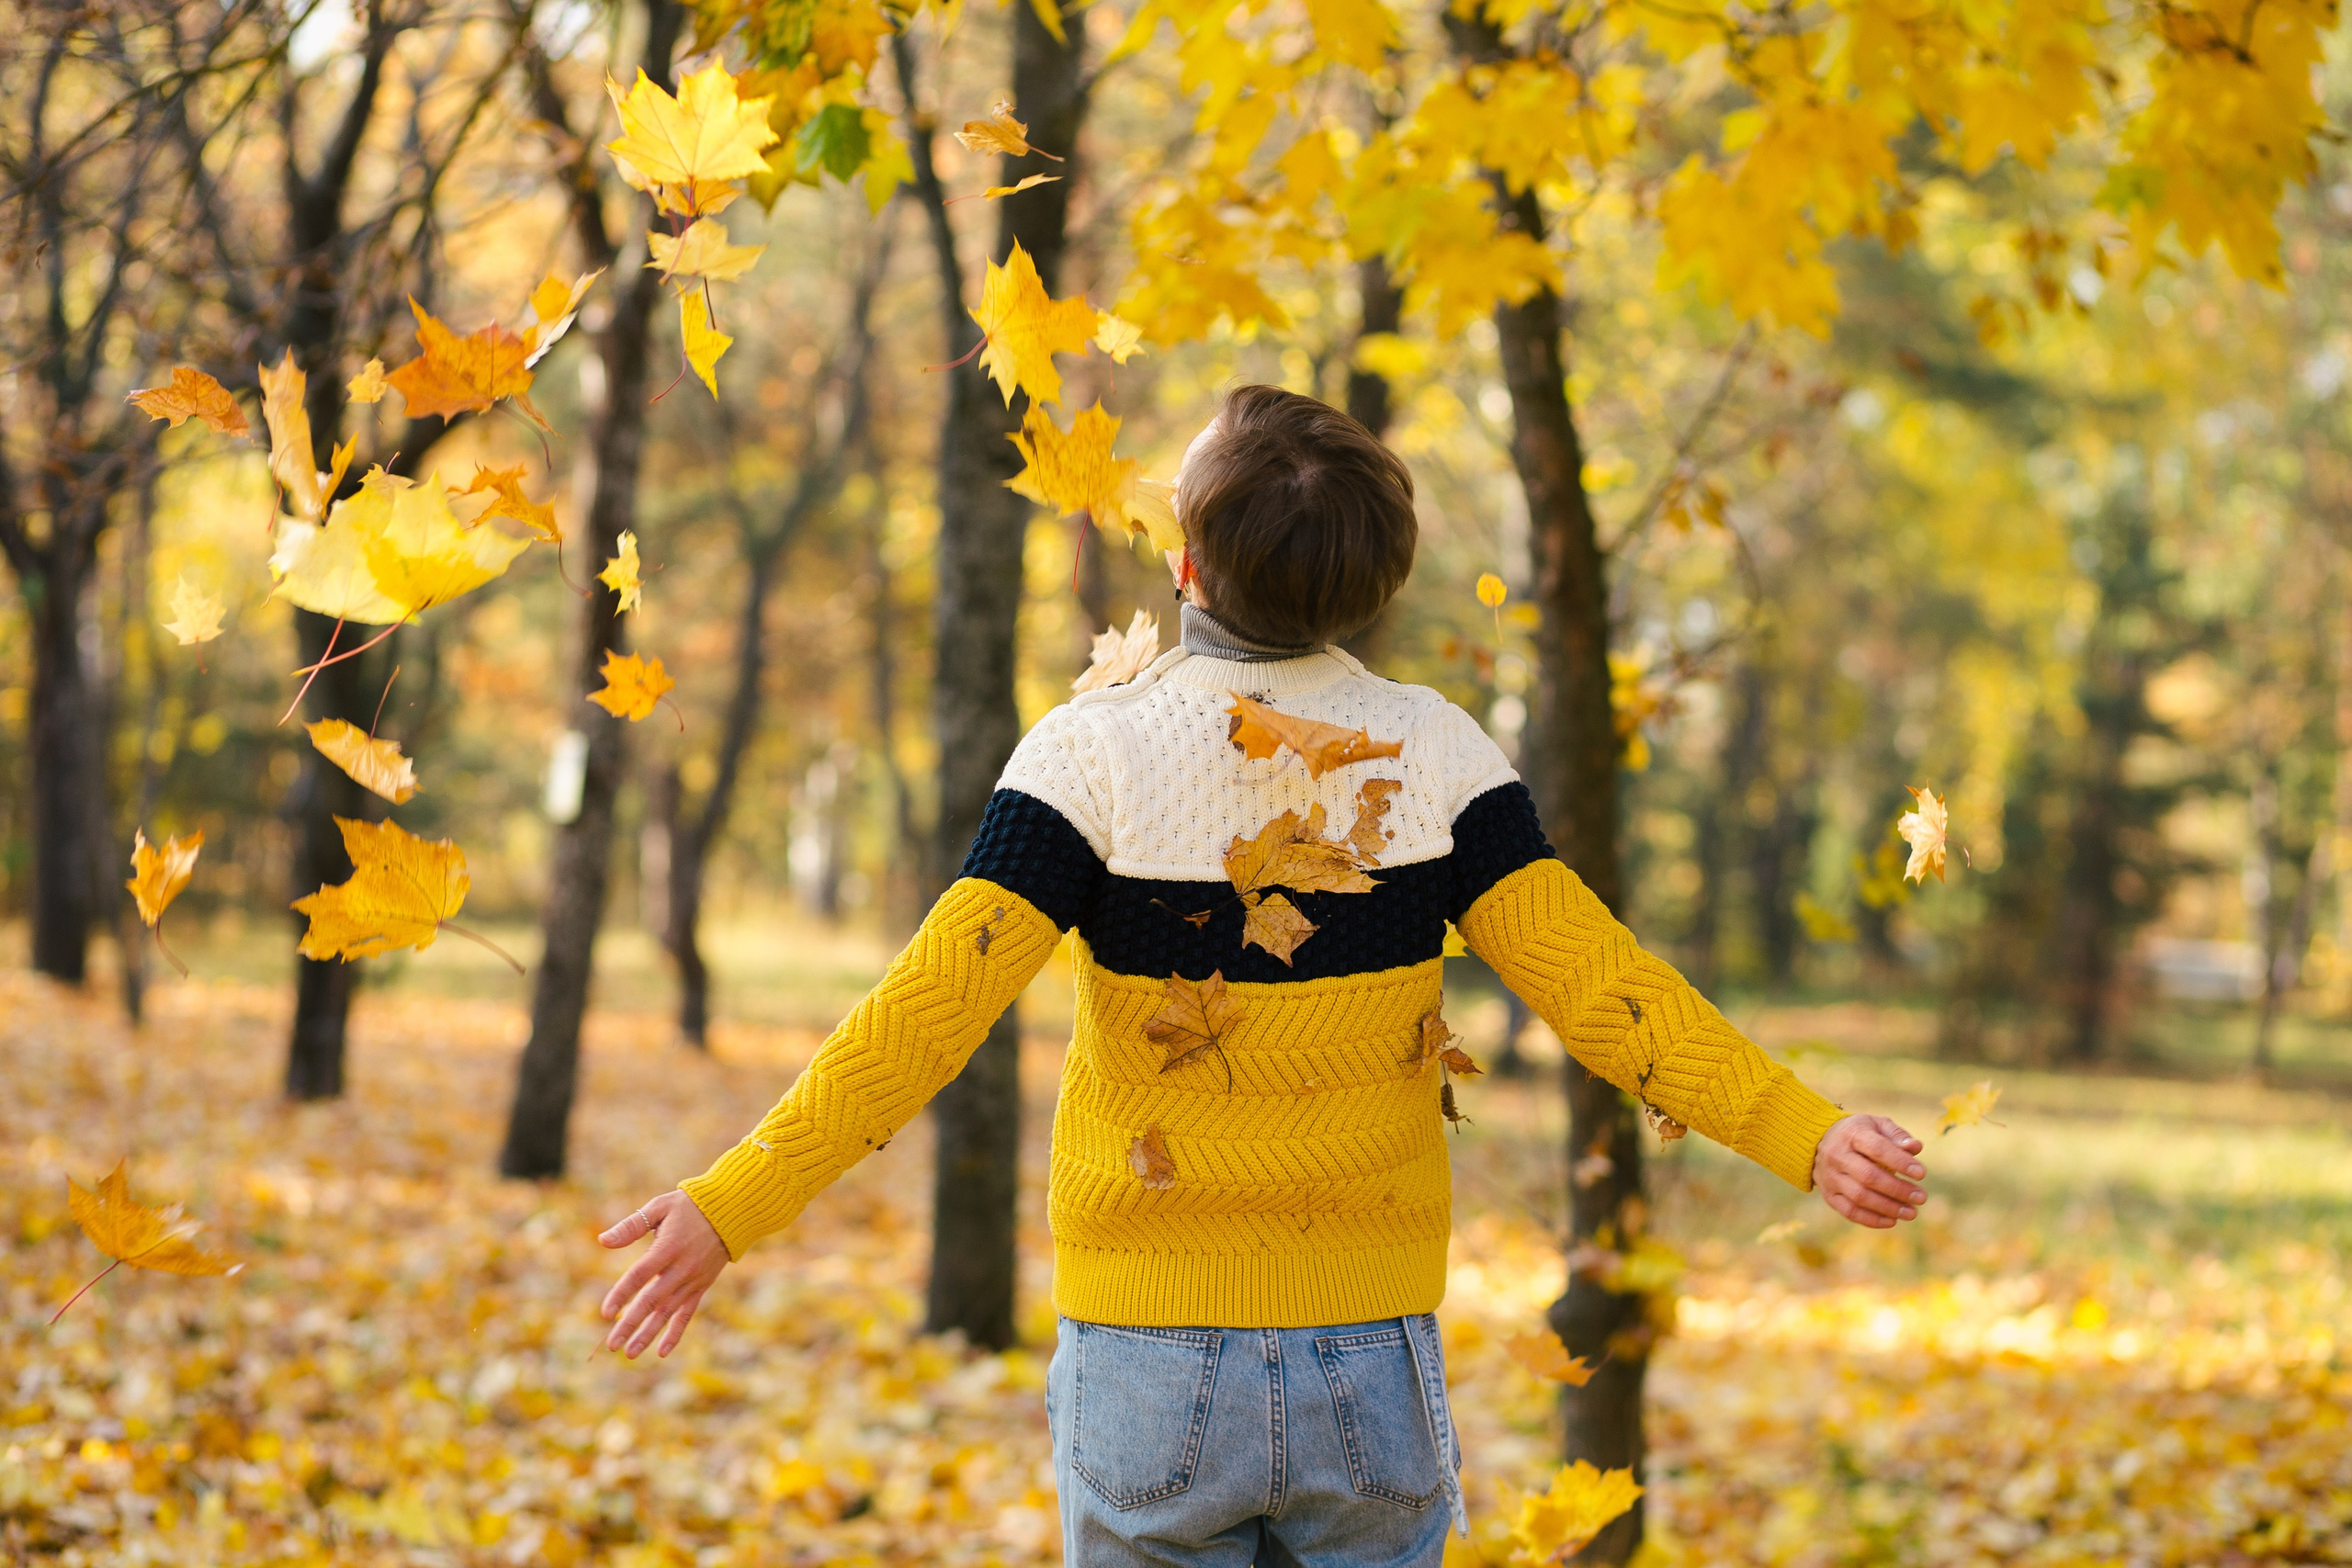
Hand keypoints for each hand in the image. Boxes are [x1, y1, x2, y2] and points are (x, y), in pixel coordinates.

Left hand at [597, 1189, 728, 1357]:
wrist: (732, 1210)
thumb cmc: (690, 1206)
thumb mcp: (660, 1207)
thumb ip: (631, 1225)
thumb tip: (602, 1240)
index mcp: (667, 1248)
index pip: (639, 1276)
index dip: (621, 1294)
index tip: (605, 1313)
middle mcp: (680, 1269)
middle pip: (651, 1301)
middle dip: (630, 1325)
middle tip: (612, 1345)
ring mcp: (693, 1280)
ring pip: (667, 1312)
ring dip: (648, 1334)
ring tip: (630, 1353)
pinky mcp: (702, 1286)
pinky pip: (688, 1313)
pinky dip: (676, 1333)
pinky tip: (662, 1352)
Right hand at [1812, 1114, 1926, 1229]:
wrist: (1821, 1141)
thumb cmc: (1859, 1133)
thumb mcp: (1877, 1125)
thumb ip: (1897, 1135)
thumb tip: (1916, 1147)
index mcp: (1851, 1133)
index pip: (1877, 1149)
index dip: (1900, 1162)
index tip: (1921, 1173)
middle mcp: (1837, 1155)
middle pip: (1869, 1176)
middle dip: (1898, 1189)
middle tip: (1921, 1198)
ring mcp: (1830, 1177)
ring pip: (1860, 1196)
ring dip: (1888, 1208)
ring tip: (1911, 1213)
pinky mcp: (1829, 1195)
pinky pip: (1849, 1211)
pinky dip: (1872, 1219)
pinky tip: (1892, 1220)